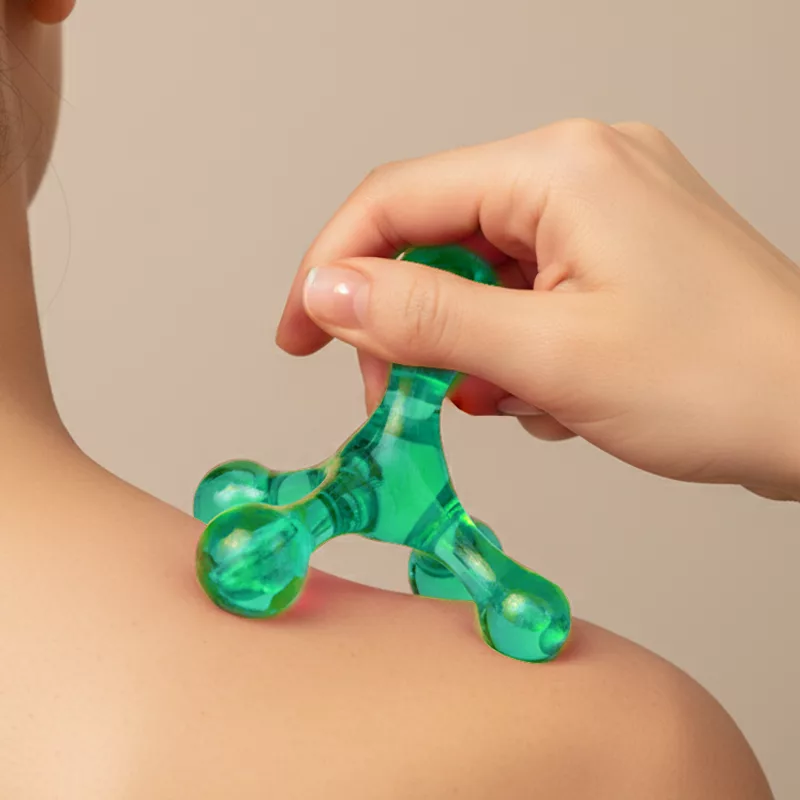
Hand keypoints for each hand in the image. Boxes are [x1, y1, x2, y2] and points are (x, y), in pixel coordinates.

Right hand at [276, 119, 799, 499]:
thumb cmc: (721, 383)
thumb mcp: (550, 358)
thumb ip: (426, 320)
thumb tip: (329, 293)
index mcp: (559, 168)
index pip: (398, 200)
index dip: (331, 267)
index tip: (299, 334)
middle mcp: (577, 170)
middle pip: (434, 235)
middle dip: (402, 320)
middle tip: (390, 393)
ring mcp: (599, 209)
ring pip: (477, 272)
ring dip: (461, 344)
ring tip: (496, 400)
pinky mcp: (611, 253)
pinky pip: (521, 290)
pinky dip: (506, 346)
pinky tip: (537, 392)